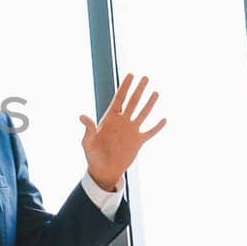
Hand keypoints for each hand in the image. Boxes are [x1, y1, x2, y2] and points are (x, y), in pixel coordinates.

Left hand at [78, 74, 166, 191]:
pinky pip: (150, 132)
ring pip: (143, 113)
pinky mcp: (138, 141)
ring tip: (156, 92)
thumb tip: (82, 116)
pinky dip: (157, 127)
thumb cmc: (93, 156)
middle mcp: (122, 122)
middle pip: (132, 102)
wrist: (104, 171)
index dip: (125, 87)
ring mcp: (131, 130)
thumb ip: (88, 129)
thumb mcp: (88, 143)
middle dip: (139, 89)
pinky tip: (164, 119)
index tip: (130, 75)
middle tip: (145, 77)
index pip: (119, 99)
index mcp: (110, 119)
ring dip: (150, 103)